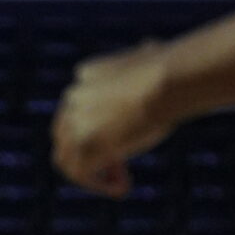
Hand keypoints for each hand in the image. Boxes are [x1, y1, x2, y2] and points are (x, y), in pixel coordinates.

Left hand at [53, 41, 178, 195]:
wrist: (165, 81)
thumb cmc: (169, 70)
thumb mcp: (152, 54)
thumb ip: (145, 55)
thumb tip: (150, 47)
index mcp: (86, 75)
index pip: (78, 106)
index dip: (97, 126)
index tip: (123, 136)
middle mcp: (74, 98)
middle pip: (65, 134)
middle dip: (90, 151)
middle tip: (119, 164)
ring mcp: (75, 123)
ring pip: (66, 158)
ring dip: (91, 173)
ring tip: (119, 181)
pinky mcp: (83, 147)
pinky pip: (79, 174)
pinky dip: (98, 184)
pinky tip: (123, 188)